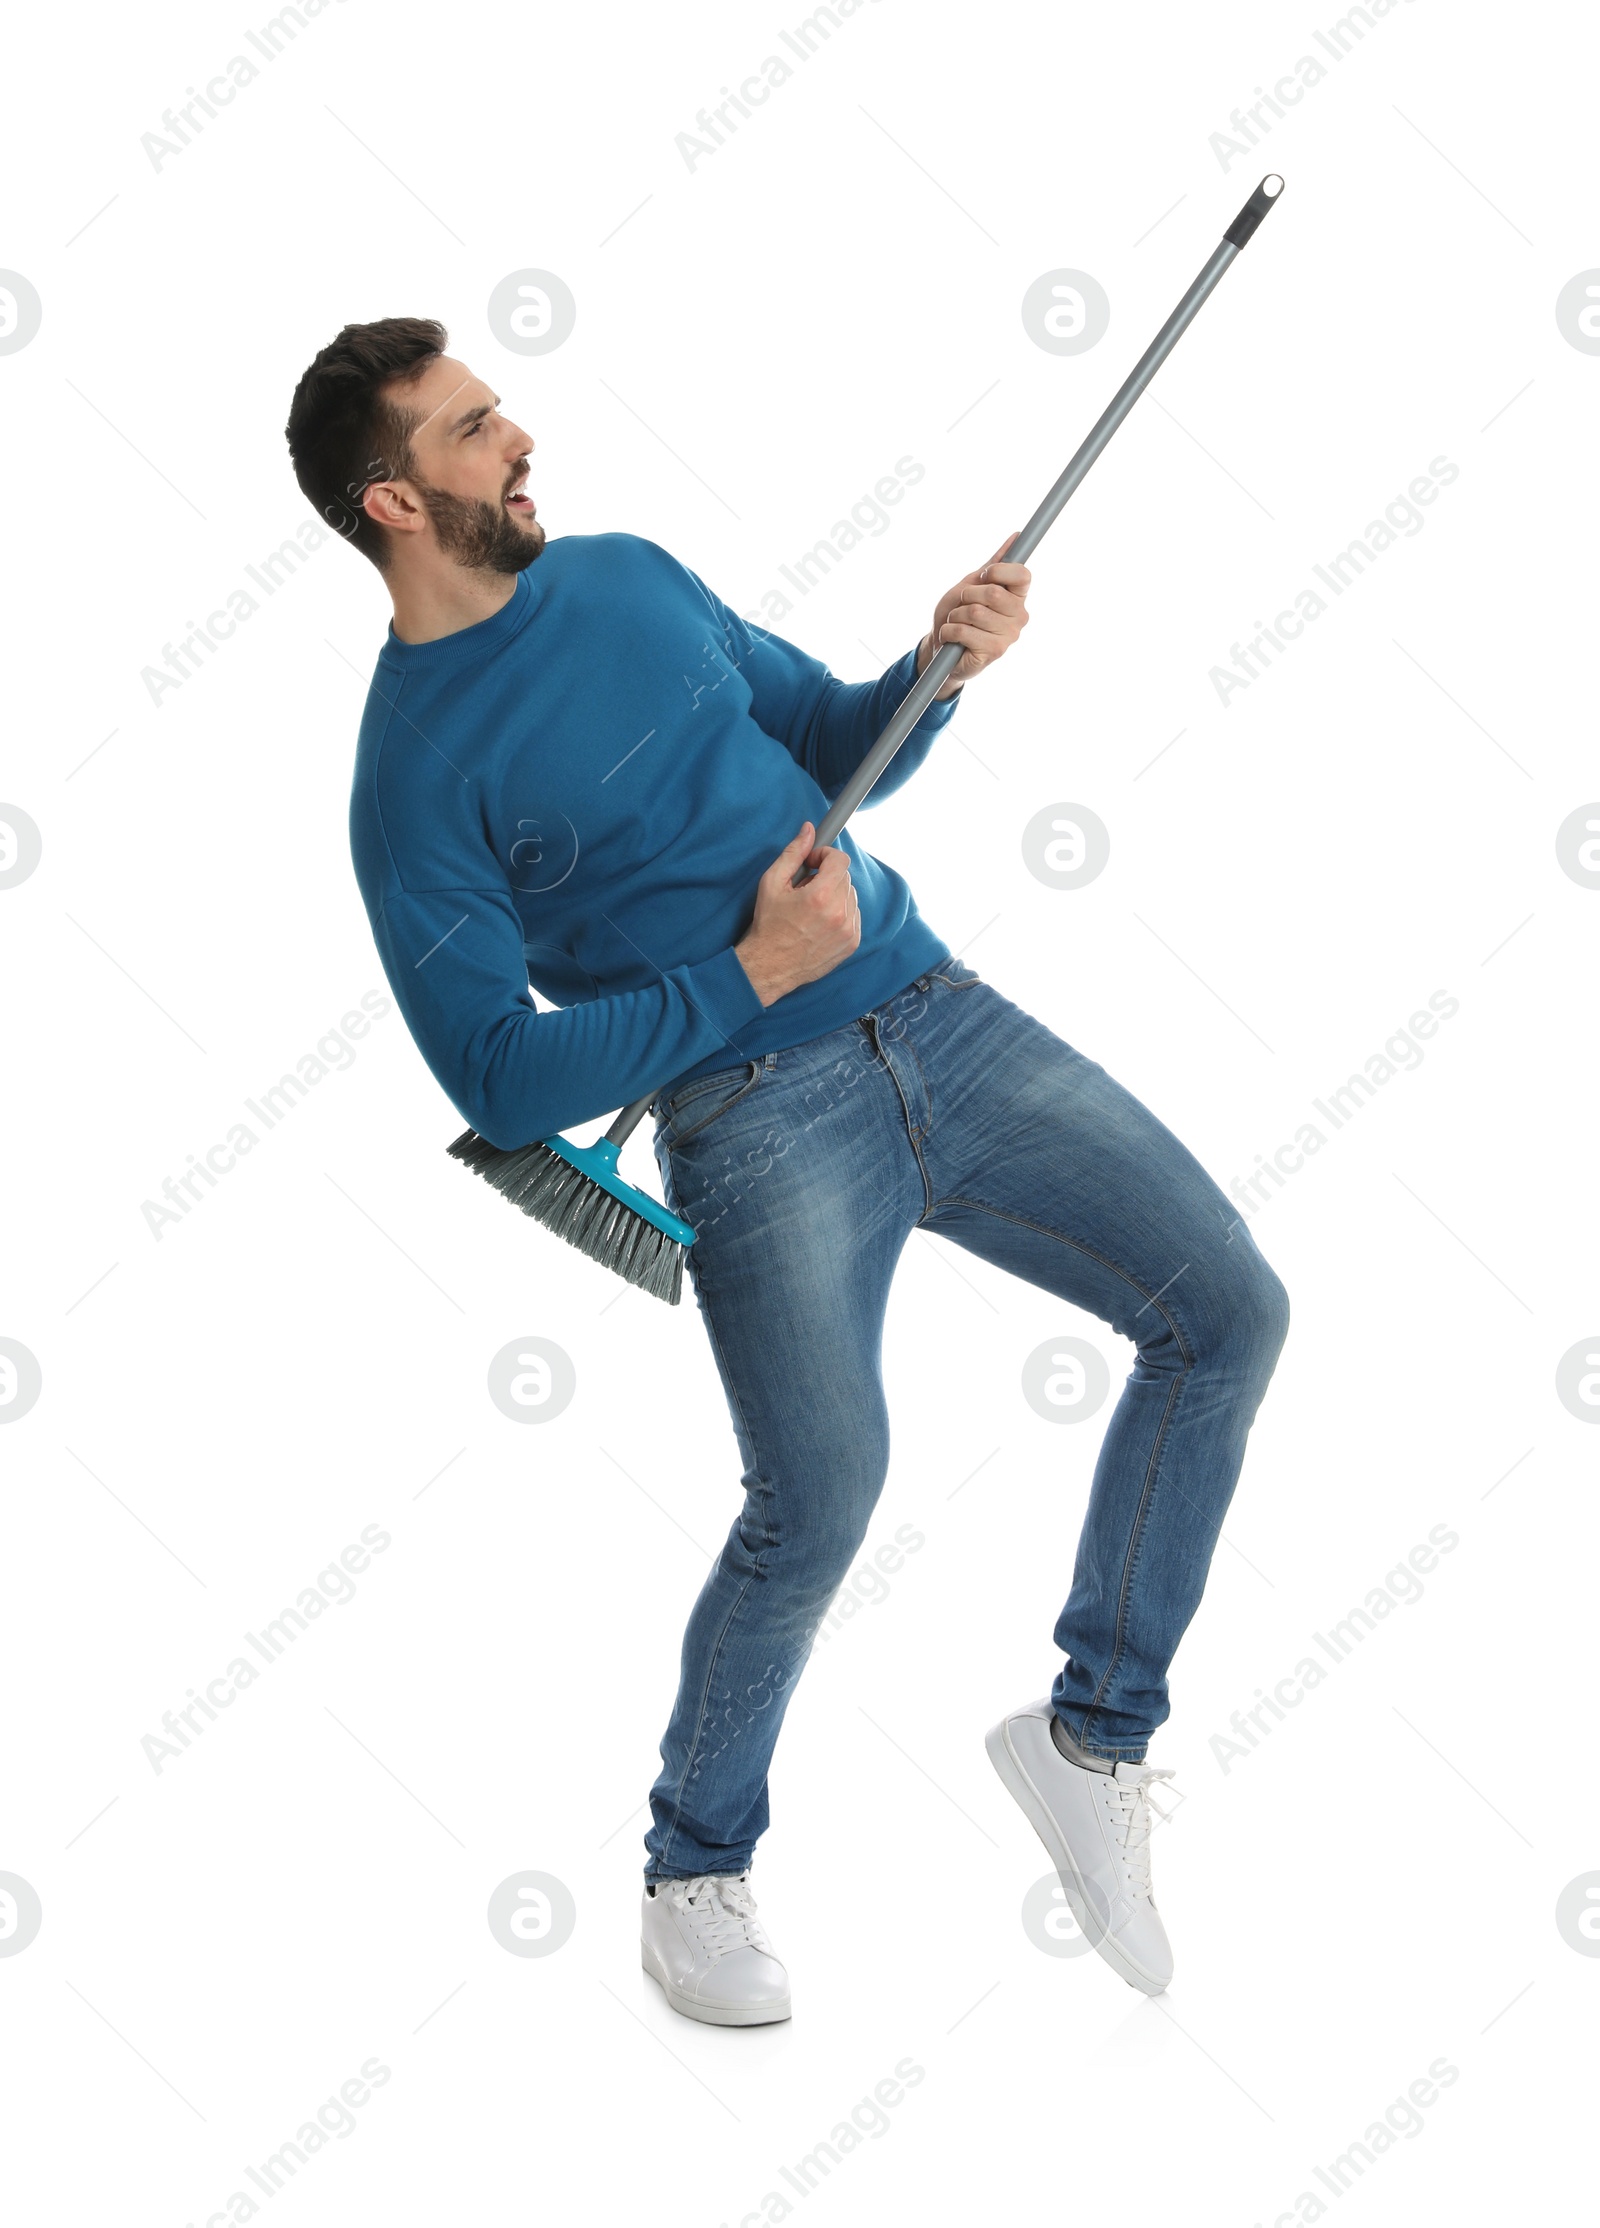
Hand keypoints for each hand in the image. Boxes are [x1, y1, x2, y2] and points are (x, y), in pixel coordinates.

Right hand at [734, 822, 859, 1006]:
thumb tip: (809, 830)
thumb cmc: (768, 924)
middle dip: (827, 877)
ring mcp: (848, 930)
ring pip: (851, 896)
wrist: (771, 966)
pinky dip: (841, 913)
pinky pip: (854, 915)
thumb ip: (793, 853)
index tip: (813, 863)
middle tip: (805, 890)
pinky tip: (820, 922)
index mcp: (821, 896)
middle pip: (845, 877)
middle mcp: (839, 913)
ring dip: (835, 895)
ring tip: (812, 909)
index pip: (840, 860)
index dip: (825, 856)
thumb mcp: (772, 883)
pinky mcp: (852, 943)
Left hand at [916, 533, 1031, 696]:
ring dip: (954, 616)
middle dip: (967, 596)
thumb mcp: (972, 584)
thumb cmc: (959, 615)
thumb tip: (1016, 536)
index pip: (1022, 574)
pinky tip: (953, 638)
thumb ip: (994, 564)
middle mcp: (1019, 616)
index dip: (998, 571)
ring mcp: (1009, 636)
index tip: (982, 578)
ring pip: (974, 612)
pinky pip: (964, 630)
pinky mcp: (994, 652)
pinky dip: (949, 631)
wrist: (942, 646)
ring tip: (956, 624)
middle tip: (963, 606)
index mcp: (1017, 597)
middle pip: (993, 592)